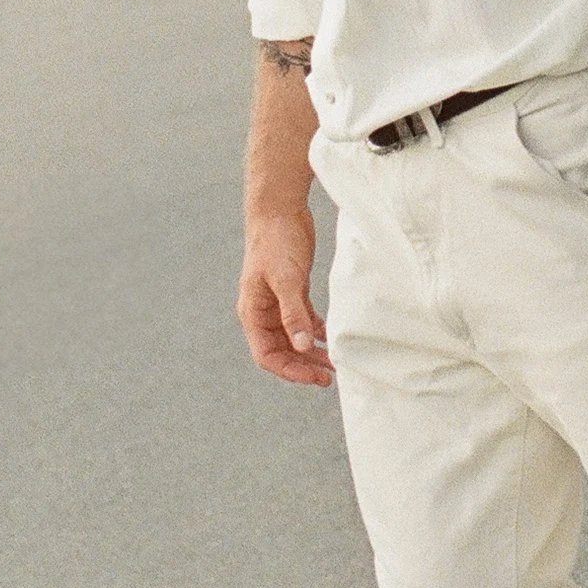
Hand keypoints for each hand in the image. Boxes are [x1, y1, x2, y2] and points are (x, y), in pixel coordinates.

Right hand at [239, 210, 333, 387]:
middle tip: (329, 377)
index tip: (314, 378)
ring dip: (312, 351)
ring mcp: (277, 301)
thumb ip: (294, 313)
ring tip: (334, 363)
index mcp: (253, 312)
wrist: (279, 209)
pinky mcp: (293, 289)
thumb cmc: (276, 241)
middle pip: (281, 350)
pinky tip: (331, 338)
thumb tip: (302, 346)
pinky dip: (316, 330)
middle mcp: (263, 311)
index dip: (290, 371)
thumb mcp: (286, 279)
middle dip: (303, 366)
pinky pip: (303, 319)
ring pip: (294, 337)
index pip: (267, 355)